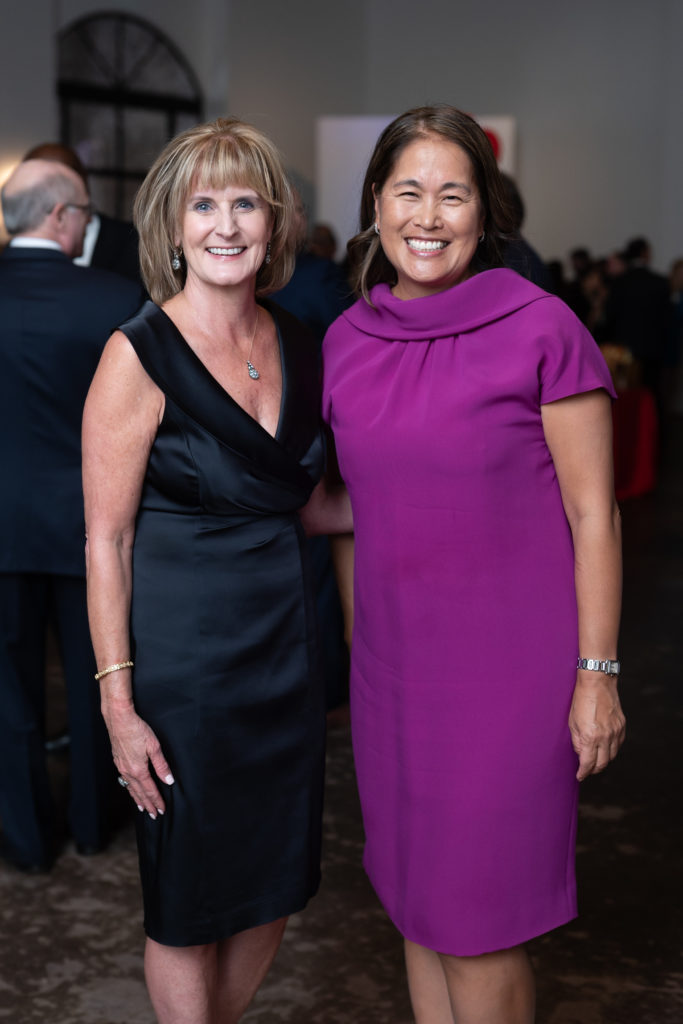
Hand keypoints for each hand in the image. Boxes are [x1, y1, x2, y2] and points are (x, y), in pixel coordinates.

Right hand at [103, 698, 174, 817]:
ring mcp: (121, 767)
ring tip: (142, 808)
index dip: (157, 801)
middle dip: (147, 805)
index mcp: (138, 770)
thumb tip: (169, 781)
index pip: (150, 790)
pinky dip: (130, 789)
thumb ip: (162, 766)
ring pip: (131, 788)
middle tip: (154, 815)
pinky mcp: (118, 761)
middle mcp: (128, 771)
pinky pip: (125, 780)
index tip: (162, 810)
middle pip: (139, 793)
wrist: (119, 719)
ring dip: (137, 799)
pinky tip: (131, 789)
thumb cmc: (137, 730)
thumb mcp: (154, 747)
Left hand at [569, 673, 625, 780]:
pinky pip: (618, 744)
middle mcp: (605, 737)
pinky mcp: (622, 726)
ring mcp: (615, 732)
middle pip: (602, 763)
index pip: (588, 763)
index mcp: (590, 737)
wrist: (597, 683)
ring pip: (612, 755)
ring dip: (603, 760)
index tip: (580, 776)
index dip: (583, 772)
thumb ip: (576, 740)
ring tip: (596, 760)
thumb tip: (580, 753)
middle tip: (587, 770)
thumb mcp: (572, 721)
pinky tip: (605, 748)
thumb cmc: (581, 700)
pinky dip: (612, 749)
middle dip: (593, 770)